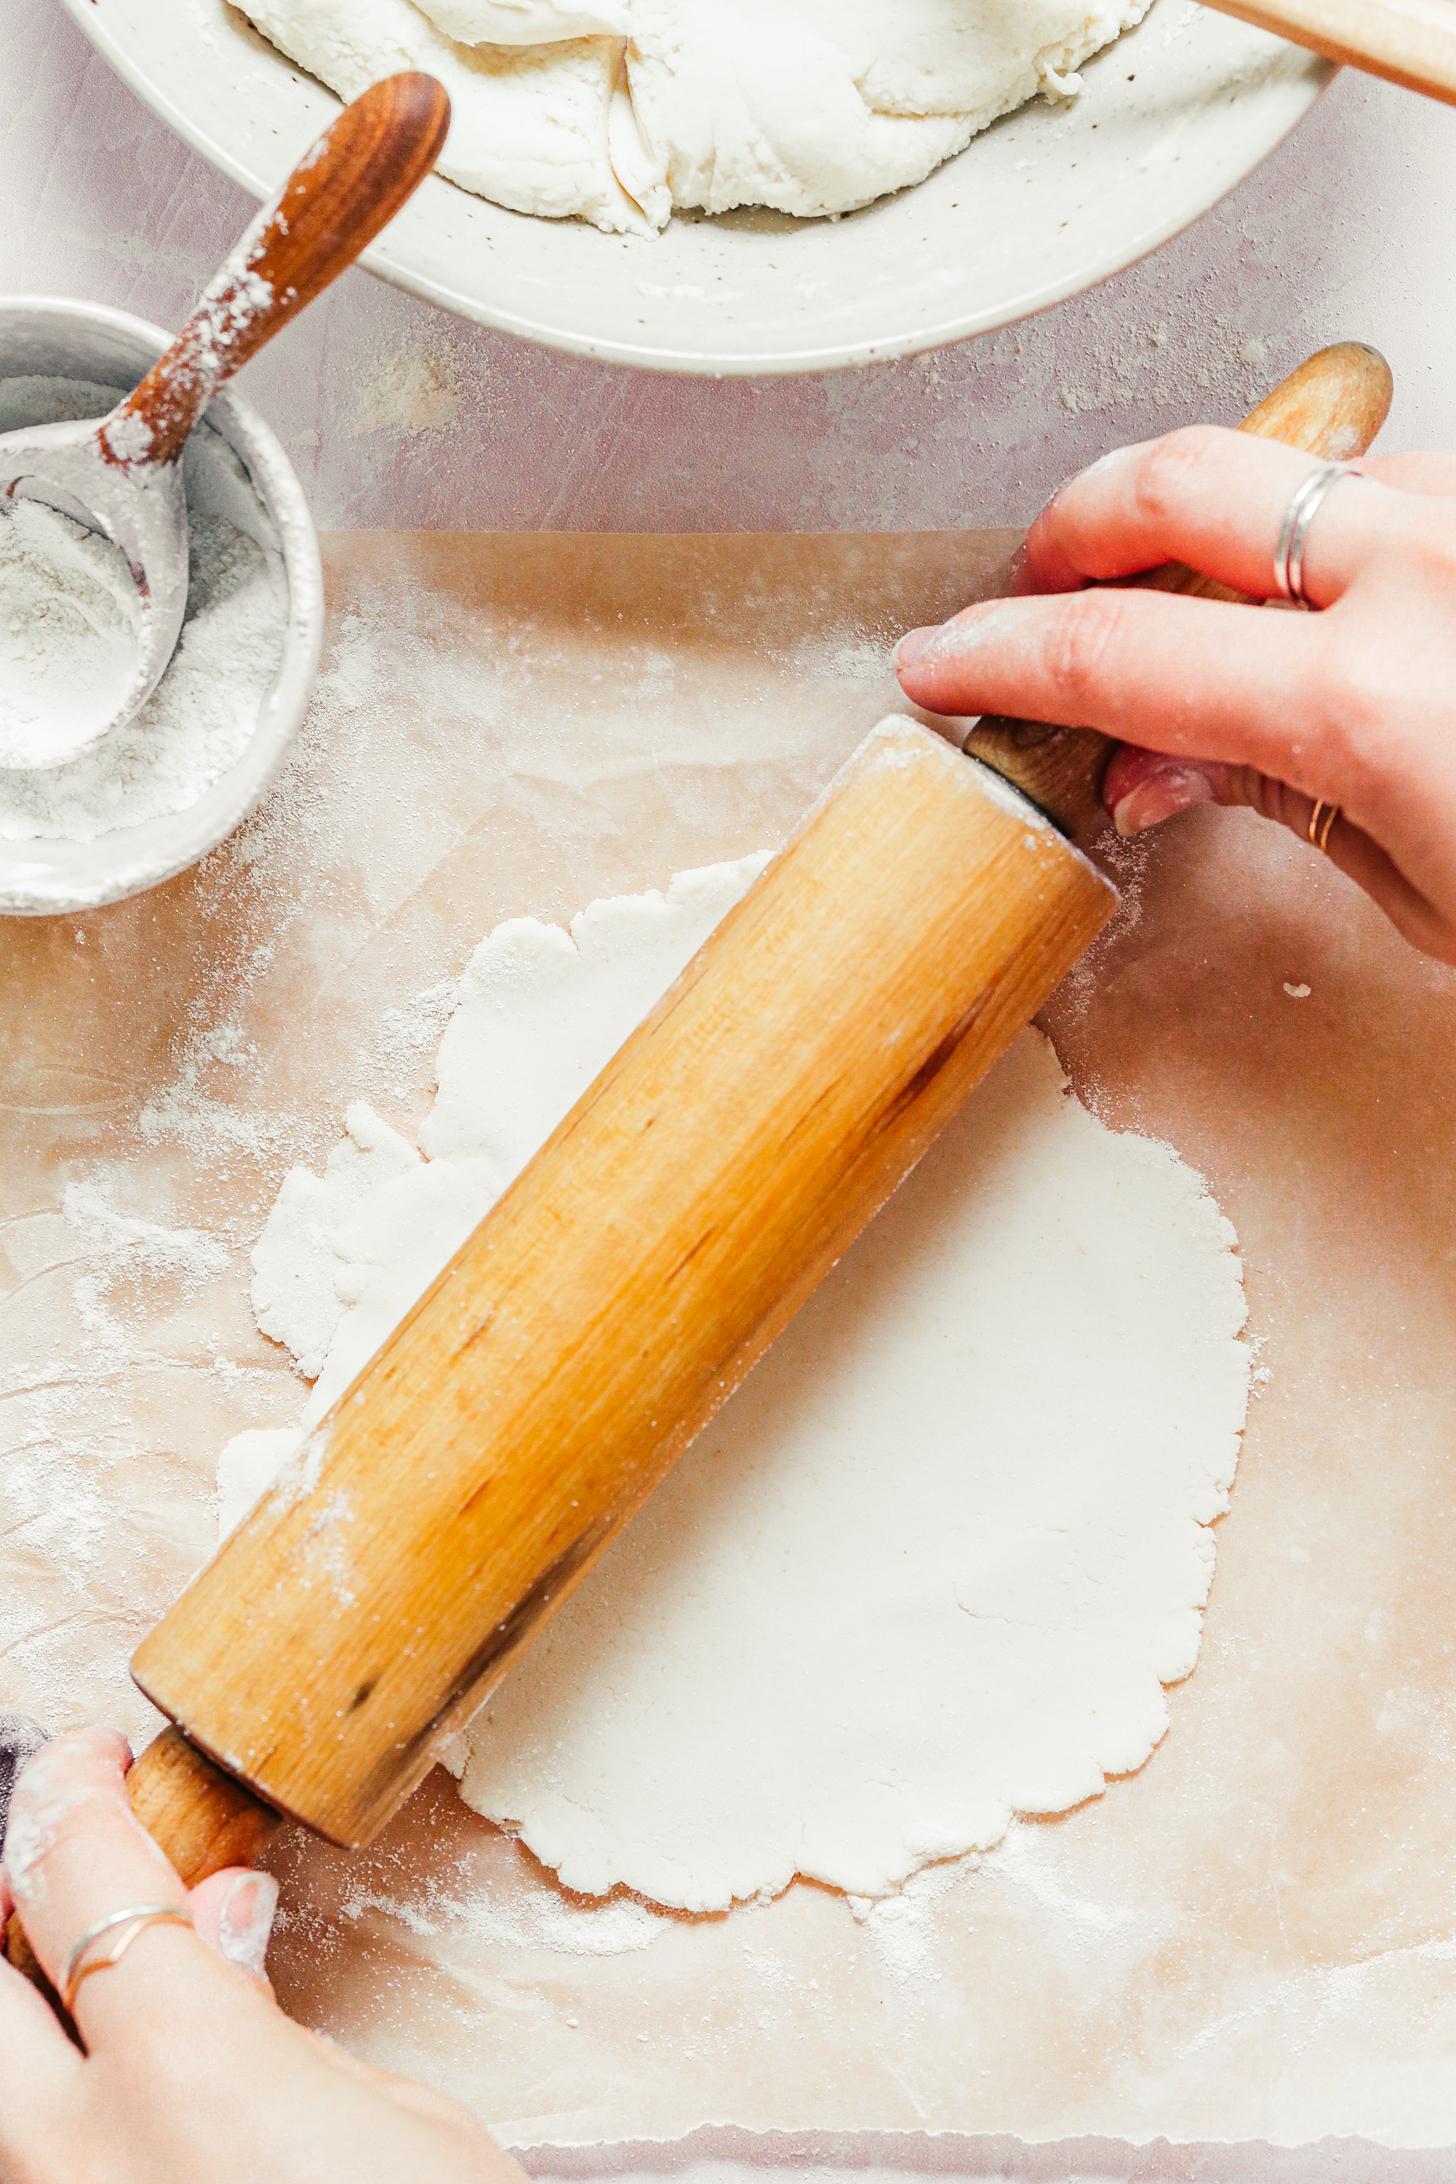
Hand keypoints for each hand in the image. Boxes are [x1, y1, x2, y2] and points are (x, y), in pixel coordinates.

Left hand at [0, 1729, 519, 2183]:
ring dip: (29, 2020)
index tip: (89, 1758)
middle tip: (68, 1872)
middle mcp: (71, 2151)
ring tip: (103, 1996)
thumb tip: (222, 1919)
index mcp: (179, 2069)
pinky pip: (29, 2157)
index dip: (70, 1788)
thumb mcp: (394, 2117)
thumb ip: (271, 2013)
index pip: (73, 1870)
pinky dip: (52, 2109)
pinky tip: (117, 2100)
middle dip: (12, 1897)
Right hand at [896, 430, 1455, 963]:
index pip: (1114, 652)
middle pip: (1176, 485)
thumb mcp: (1421, 893)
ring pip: (1286, 463)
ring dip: (1206, 519)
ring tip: (1169, 592)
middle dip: (1073, 526)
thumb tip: (1158, 767)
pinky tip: (1302, 586)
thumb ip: (1281, 798)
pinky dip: (1315, 523)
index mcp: (1368, 700)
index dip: (998, 655)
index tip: (942, 661)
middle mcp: (1422, 572)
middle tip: (1032, 585)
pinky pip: (1380, 479)